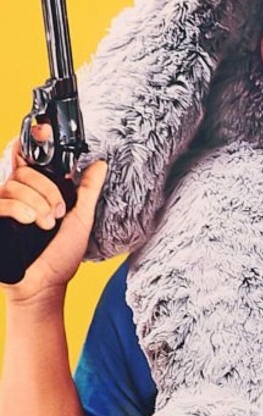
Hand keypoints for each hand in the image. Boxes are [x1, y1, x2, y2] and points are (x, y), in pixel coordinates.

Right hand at [0, 152, 106, 306]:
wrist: (45, 286)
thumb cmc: (60, 257)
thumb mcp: (80, 219)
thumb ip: (86, 190)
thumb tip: (99, 164)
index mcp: (35, 189)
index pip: (26, 154)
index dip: (33, 139)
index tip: (45, 129)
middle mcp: (16, 193)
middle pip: (24, 169)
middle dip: (48, 190)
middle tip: (57, 213)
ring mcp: (3, 205)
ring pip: (15, 183)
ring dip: (38, 205)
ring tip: (46, 225)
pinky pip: (2, 201)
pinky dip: (21, 210)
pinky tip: (32, 224)